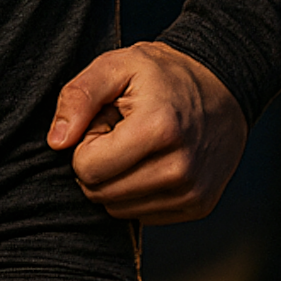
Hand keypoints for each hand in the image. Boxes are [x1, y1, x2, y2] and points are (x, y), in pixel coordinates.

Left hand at [47, 41, 247, 222]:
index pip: (87, 168)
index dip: (86, 143)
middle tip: (121, 133)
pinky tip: (153, 162)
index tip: (107, 122)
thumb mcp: (116, 65)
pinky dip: (137, 192)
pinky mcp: (199, 206)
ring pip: (118, 209)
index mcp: (159, 129)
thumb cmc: (162, 75)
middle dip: (99, 163)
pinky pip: (142, 215)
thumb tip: (57, 142)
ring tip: (138, 146)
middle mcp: (181, 169)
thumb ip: (79, 96)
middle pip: (100, 193)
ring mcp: (193, 192)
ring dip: (117, 180)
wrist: (223, 86)